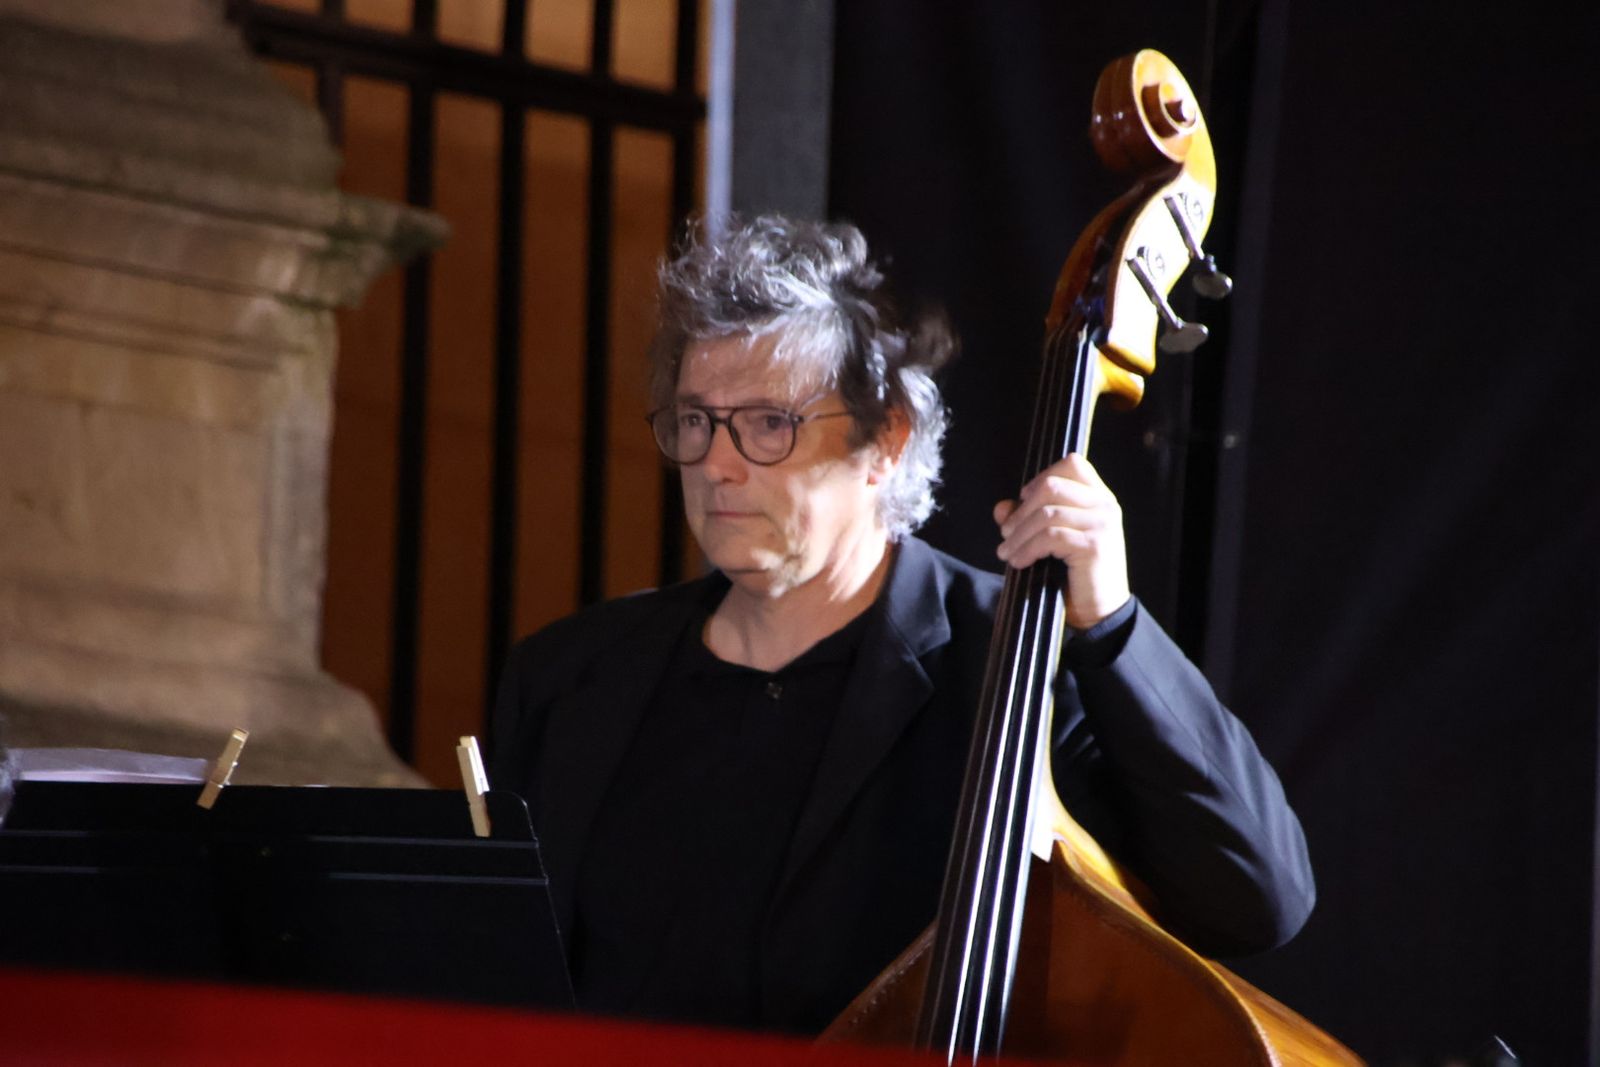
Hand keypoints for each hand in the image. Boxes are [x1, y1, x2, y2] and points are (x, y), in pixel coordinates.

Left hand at [993, 453, 1131, 630]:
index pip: (1072, 464)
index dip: (1042, 477)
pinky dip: (1028, 549)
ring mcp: (1102, 524)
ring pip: (1047, 513)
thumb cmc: (1075, 574)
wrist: (1099, 611)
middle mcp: (1105, 505)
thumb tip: (1001, 507)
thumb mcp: (1049, 540)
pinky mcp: (1094, 545)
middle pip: (1053, 486)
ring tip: (1006, 552)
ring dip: (1019, 534)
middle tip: (1006, 533)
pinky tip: (1018, 562)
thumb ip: (1027, 519)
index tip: (1023, 499)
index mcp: (1099, 497)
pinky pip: (1050, 537)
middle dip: (1022, 511)